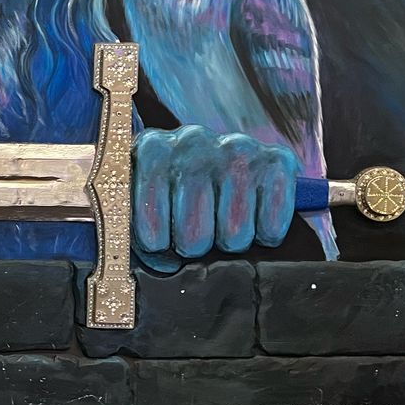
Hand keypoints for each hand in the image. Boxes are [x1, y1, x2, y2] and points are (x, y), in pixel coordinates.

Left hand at [134, 125, 296, 273]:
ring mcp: (237, 148)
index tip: (159, 242)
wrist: (218, 154)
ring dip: (228, 243)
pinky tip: (251, 217)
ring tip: (219, 224)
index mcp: (152, 151)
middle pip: (194, 239)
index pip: (151, 234)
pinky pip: (272, 229)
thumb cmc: (169, 188)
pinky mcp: (276, 159)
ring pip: (234, 237)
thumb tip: (162, 264)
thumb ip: (128, 226)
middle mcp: (193, 141)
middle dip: (193, 247)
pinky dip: (264, 236)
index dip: (158, 249)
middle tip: (192, 233)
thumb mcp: (138, 199)